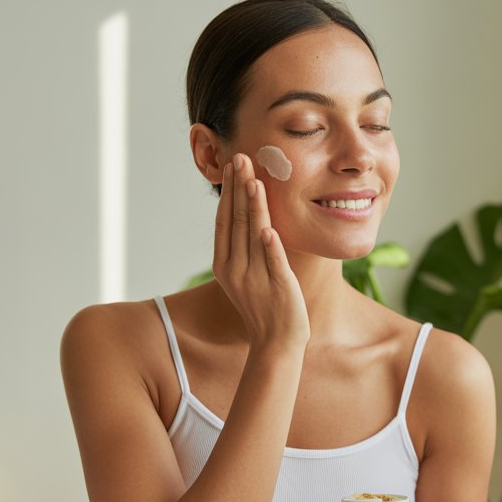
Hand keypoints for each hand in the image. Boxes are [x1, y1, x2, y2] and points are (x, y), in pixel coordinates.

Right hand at [212, 153, 309, 348]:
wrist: (275, 343)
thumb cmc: (264, 306)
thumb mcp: (246, 274)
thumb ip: (243, 248)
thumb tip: (246, 218)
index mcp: (224, 265)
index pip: (224, 221)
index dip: (228, 193)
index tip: (233, 166)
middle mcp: (235, 269)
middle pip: (236, 221)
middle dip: (239, 188)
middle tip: (242, 159)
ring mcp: (255, 278)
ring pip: (252, 235)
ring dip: (253, 207)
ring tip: (254, 180)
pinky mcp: (277, 286)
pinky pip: (272, 262)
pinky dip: (270, 246)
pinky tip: (268, 229)